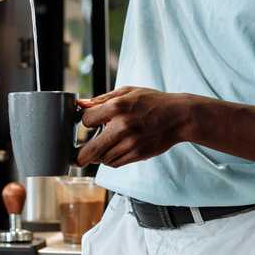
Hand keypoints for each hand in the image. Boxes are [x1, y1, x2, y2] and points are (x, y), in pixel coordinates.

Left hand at [75, 87, 192, 168]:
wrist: (178, 116)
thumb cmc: (152, 102)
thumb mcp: (127, 92)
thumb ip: (102, 99)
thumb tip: (81, 104)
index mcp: (117, 107)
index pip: (87, 120)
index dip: (86, 121)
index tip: (89, 122)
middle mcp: (122, 127)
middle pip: (91, 150)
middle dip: (81, 155)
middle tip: (75, 159)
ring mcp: (131, 143)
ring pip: (103, 158)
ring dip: (99, 155)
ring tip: (104, 146)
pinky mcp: (139, 154)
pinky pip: (116, 163)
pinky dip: (111, 159)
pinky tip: (114, 151)